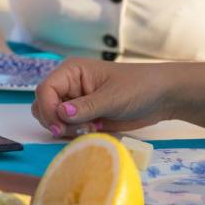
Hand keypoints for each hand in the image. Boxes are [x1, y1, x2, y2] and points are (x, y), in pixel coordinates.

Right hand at [31, 58, 182, 136]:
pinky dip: (75, 133)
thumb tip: (61, 113)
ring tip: (90, 128)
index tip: (59, 128)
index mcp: (71, 71)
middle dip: (55, 121)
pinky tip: (95, 129)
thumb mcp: (112, 97)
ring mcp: (75, 101)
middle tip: (79, 129)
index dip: (48, 110)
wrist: (162, 97)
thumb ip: (85, 107)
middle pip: (43, 105)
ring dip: (66, 129)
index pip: (44, 90)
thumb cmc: (139, 87)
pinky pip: (67, 127)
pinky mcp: (83, 116)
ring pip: (53, 119)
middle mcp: (68, 85)